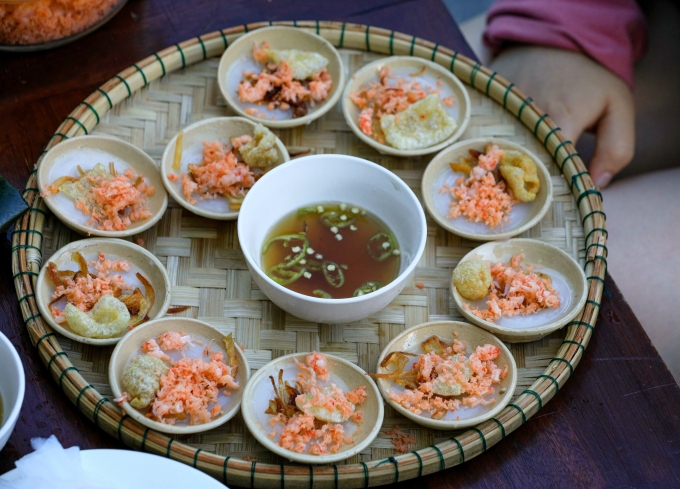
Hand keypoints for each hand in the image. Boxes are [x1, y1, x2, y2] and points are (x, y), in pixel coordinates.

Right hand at [489, 46, 634, 186]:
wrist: (557, 37)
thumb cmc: (591, 77)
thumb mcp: (617, 108)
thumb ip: (616, 150)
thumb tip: (596, 183)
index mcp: (561, 120)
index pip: (553, 170)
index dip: (556, 187)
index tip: (559, 196)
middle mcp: (526, 116)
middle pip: (522, 164)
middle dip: (528, 180)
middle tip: (533, 191)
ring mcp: (502, 108)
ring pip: (502, 150)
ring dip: (509, 163)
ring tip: (514, 174)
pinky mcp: (488, 102)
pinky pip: (488, 132)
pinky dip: (496, 144)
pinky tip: (502, 150)